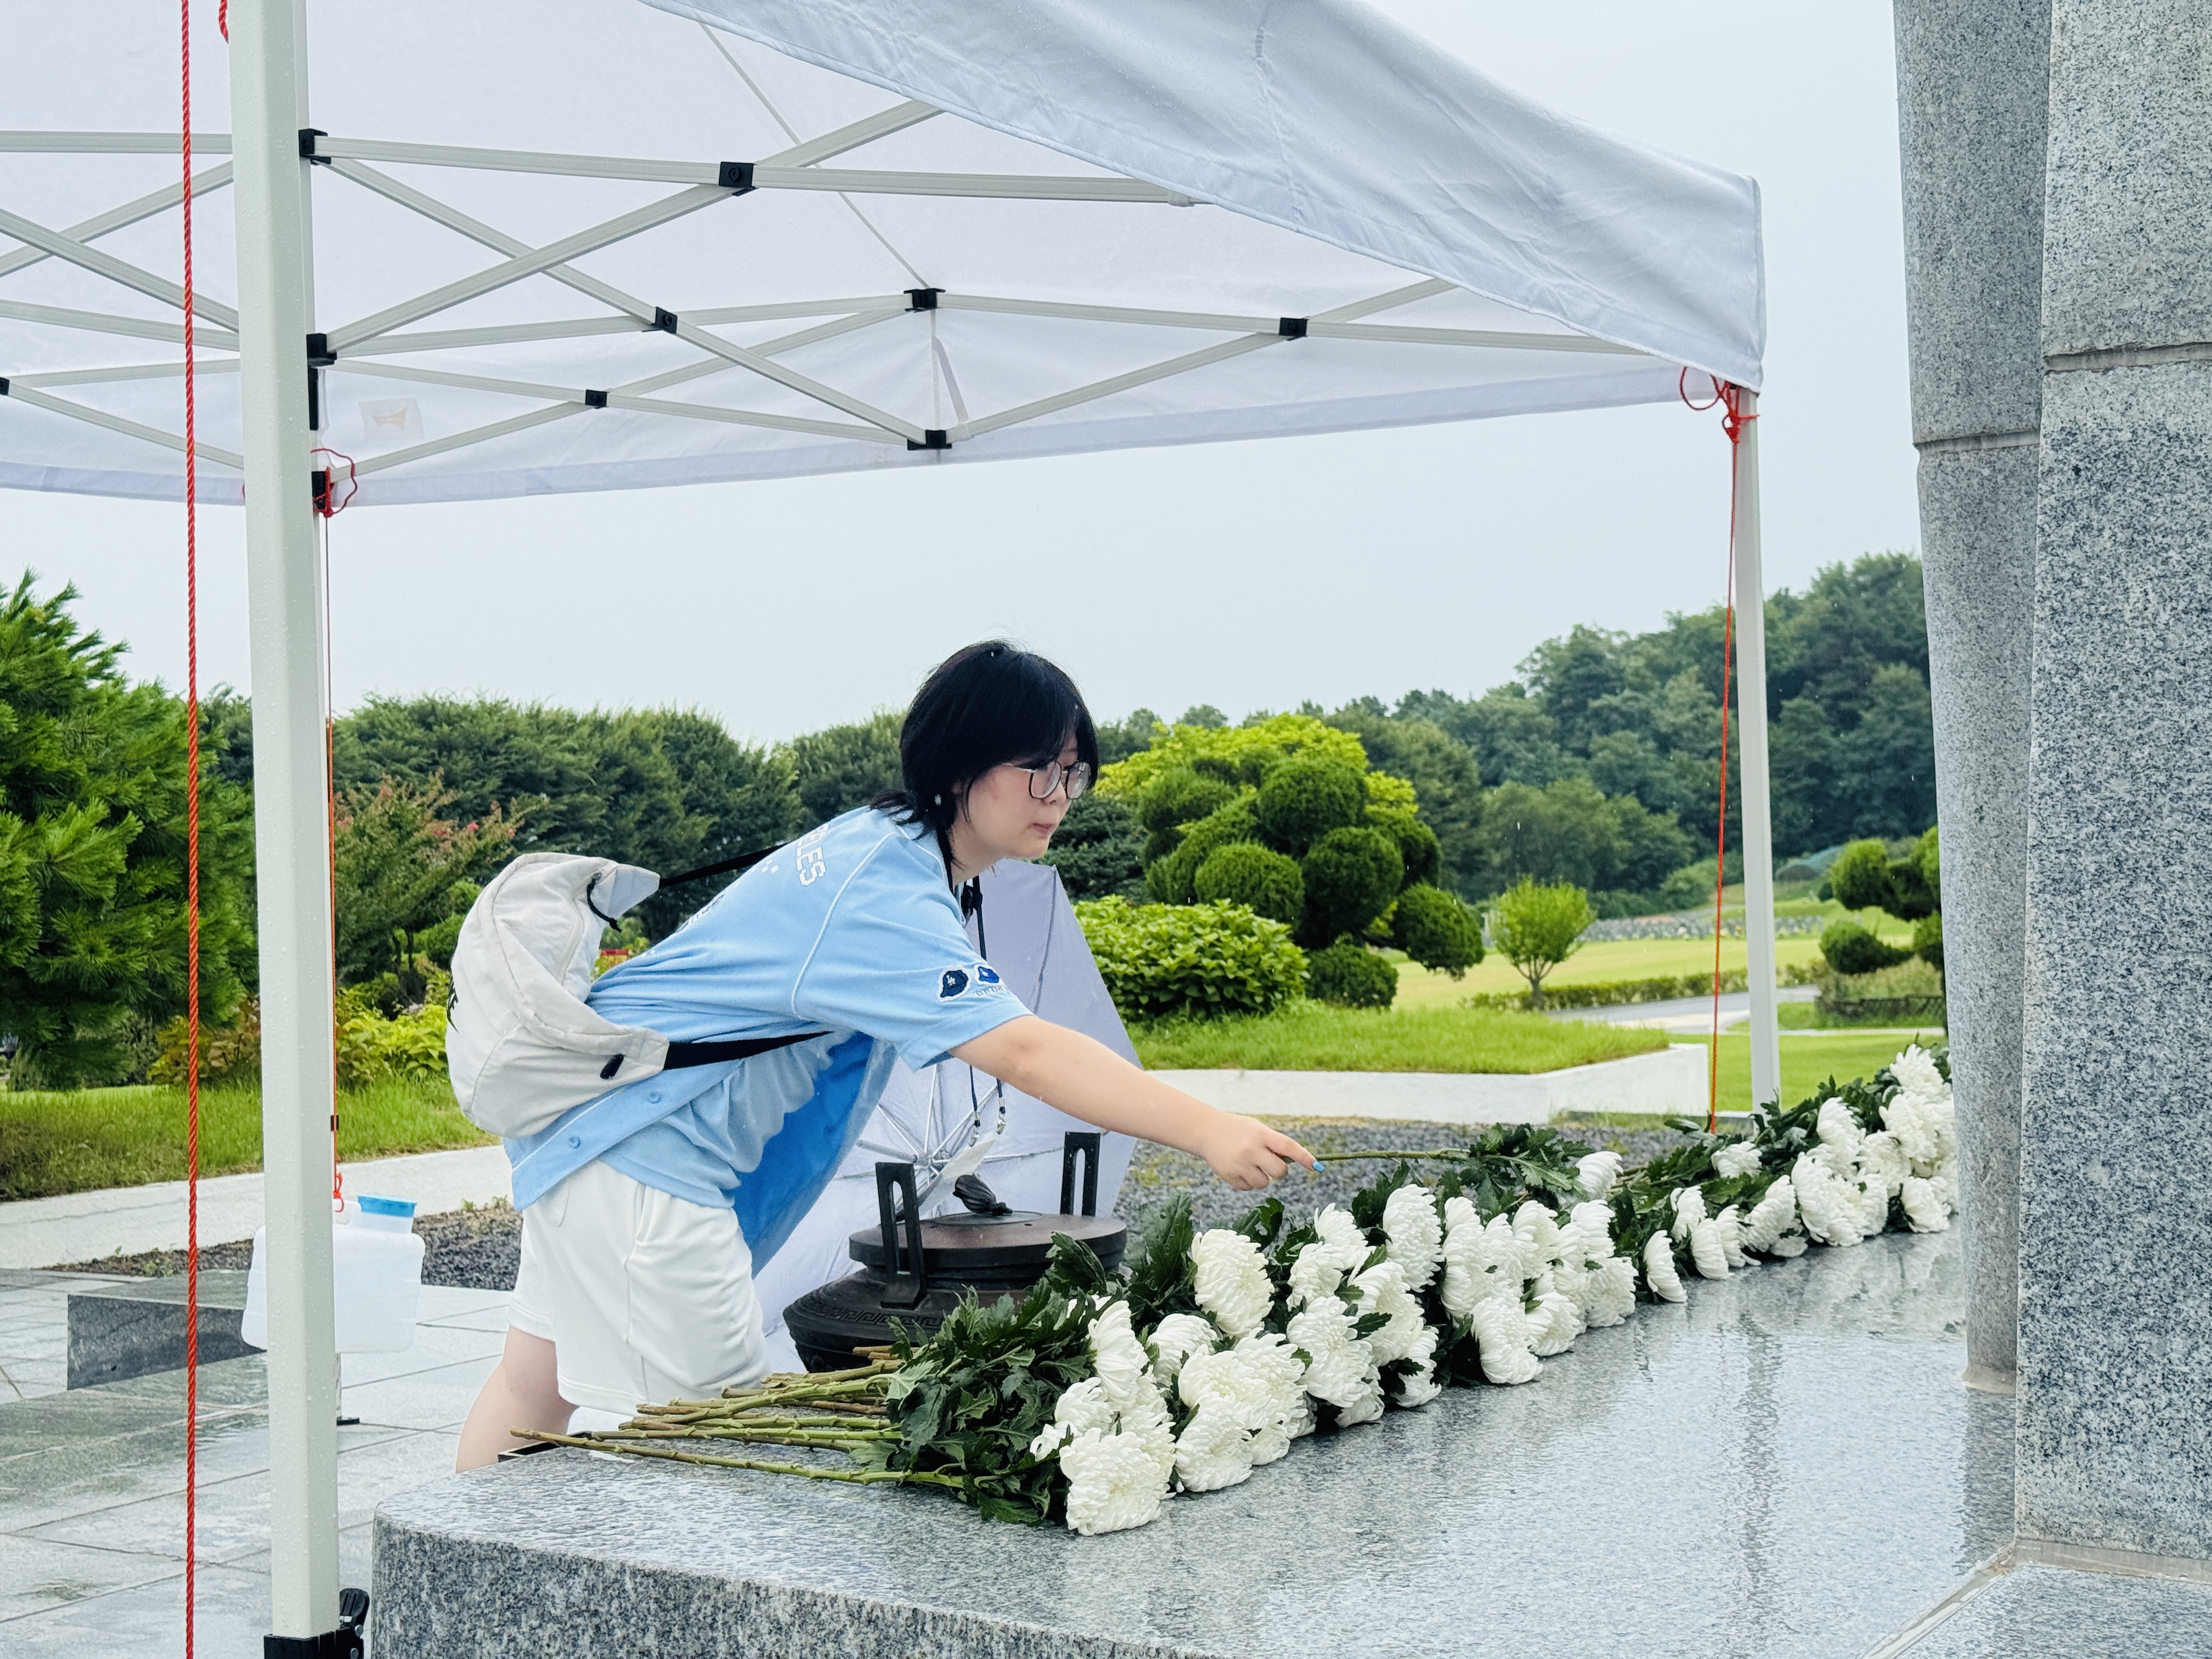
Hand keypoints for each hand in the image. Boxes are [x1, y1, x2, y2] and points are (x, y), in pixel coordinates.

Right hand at [1199, 1113, 1319, 1190]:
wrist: (1206, 1131)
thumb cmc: (1238, 1130)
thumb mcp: (1257, 1129)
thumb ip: (1275, 1143)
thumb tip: (1297, 1161)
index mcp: (1261, 1134)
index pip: (1288, 1146)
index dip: (1304, 1157)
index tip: (1316, 1166)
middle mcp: (1251, 1149)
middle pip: (1279, 1171)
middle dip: (1280, 1171)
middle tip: (1271, 1164)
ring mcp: (1239, 1164)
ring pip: (1264, 1183)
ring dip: (1263, 1178)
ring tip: (1251, 1165)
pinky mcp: (1229, 1176)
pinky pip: (1249, 1188)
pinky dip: (1248, 1182)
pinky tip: (1239, 1169)